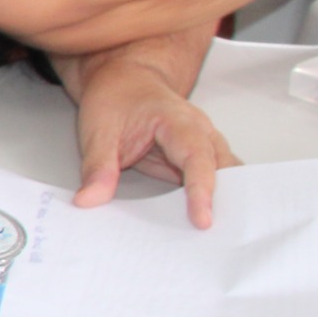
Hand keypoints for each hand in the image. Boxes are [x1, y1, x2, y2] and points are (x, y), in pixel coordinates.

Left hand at [71, 57, 239, 227]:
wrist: (125, 78)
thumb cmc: (115, 98)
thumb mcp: (97, 130)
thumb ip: (97, 167)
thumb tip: (89, 201)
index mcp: (178, 121)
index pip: (197, 158)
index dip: (201, 191)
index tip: (202, 220)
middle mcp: (201, 132)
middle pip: (224, 169)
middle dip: (228, 201)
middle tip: (223, 238)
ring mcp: (205, 144)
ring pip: (227, 176)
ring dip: (226, 202)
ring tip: (221, 238)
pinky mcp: (199, 158)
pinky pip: (214, 180)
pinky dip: (214, 200)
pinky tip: (206, 225)